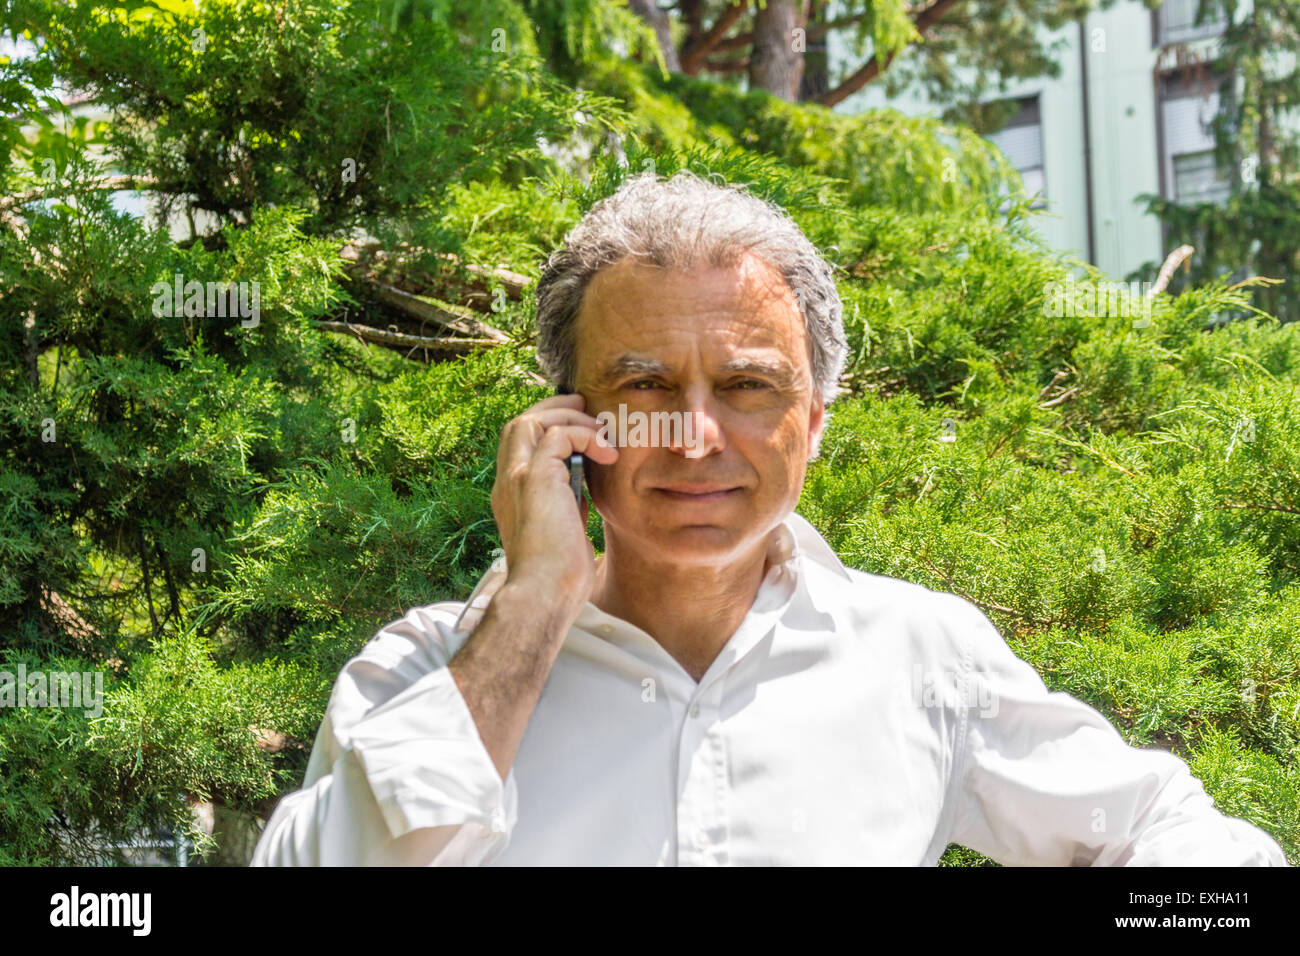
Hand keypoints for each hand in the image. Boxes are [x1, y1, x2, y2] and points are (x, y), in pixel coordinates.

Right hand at [490, 393, 618, 615]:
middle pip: (518, 424)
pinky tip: (607, 454)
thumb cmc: (559, 578)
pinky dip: (585, 435)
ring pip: (530, 420)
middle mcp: (508, 482)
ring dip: (569, 419)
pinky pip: (558, 434)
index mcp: (512, 496)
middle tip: (585, 410)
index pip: (519, 446)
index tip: (579, 429)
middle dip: (553, 410)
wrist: (545, 594)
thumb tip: (583, 494)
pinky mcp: (535, 478)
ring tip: (600, 431)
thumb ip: (567, 507)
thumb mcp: (564, 532)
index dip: (546, 429)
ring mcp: (517, 478)